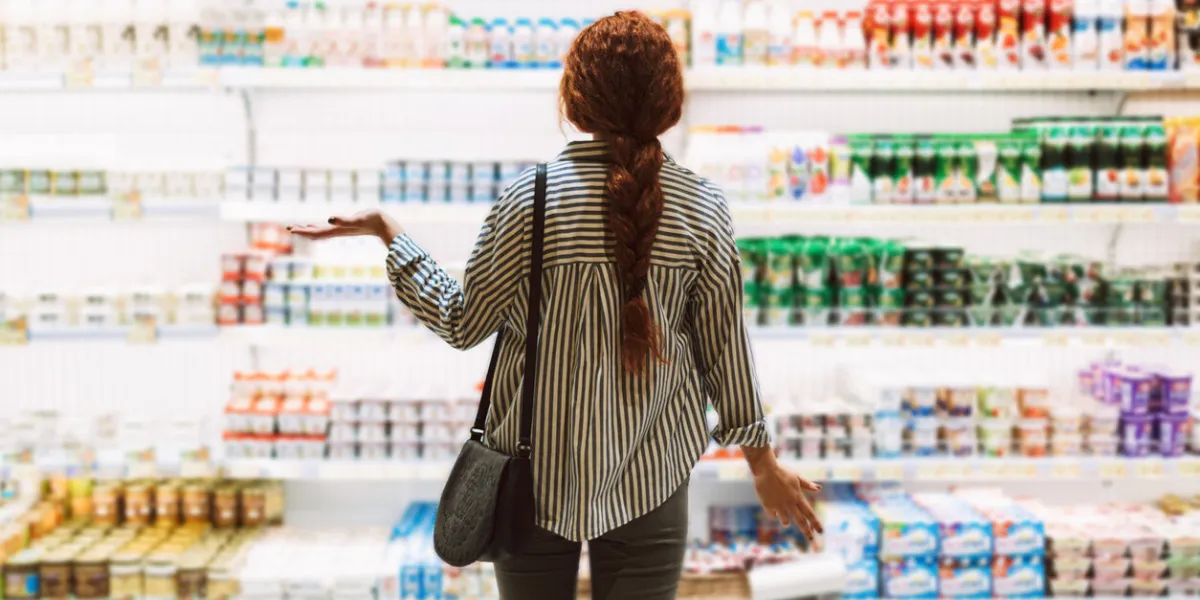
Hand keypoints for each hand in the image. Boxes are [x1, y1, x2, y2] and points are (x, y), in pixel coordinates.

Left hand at [287, 209, 402, 244]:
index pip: (316, 232)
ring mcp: (342, 230)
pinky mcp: (347, 226)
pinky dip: (321, 227)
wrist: (385, 226)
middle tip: (289, 228)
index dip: (303, 231)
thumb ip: (344, 220)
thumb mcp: (358, 218)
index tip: (291, 229)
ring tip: (300, 227)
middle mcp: (338, 231)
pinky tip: (320, 224)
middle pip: (316, 234)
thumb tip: (329, 219)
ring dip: (310, 230)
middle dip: (303, 231)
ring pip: (321, 232)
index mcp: (337, 230)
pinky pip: (329, 228)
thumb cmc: (373, 220)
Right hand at [746, 450, 822, 539]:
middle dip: (806, 531)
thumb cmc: (782, 472)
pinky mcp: (768, 506)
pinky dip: (775, 514)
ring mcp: (779, 506)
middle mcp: (789, 503)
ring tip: (786, 522)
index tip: (821, 532)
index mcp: (798, 497)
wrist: (765, 470)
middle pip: (800, 521)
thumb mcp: (797, 477)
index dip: (816, 523)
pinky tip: (774, 510)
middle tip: (811, 539)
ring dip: (786, 522)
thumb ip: (807, 485)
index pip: (809, 513)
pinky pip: (773, 515)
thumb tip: (819, 488)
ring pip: (785, 521)